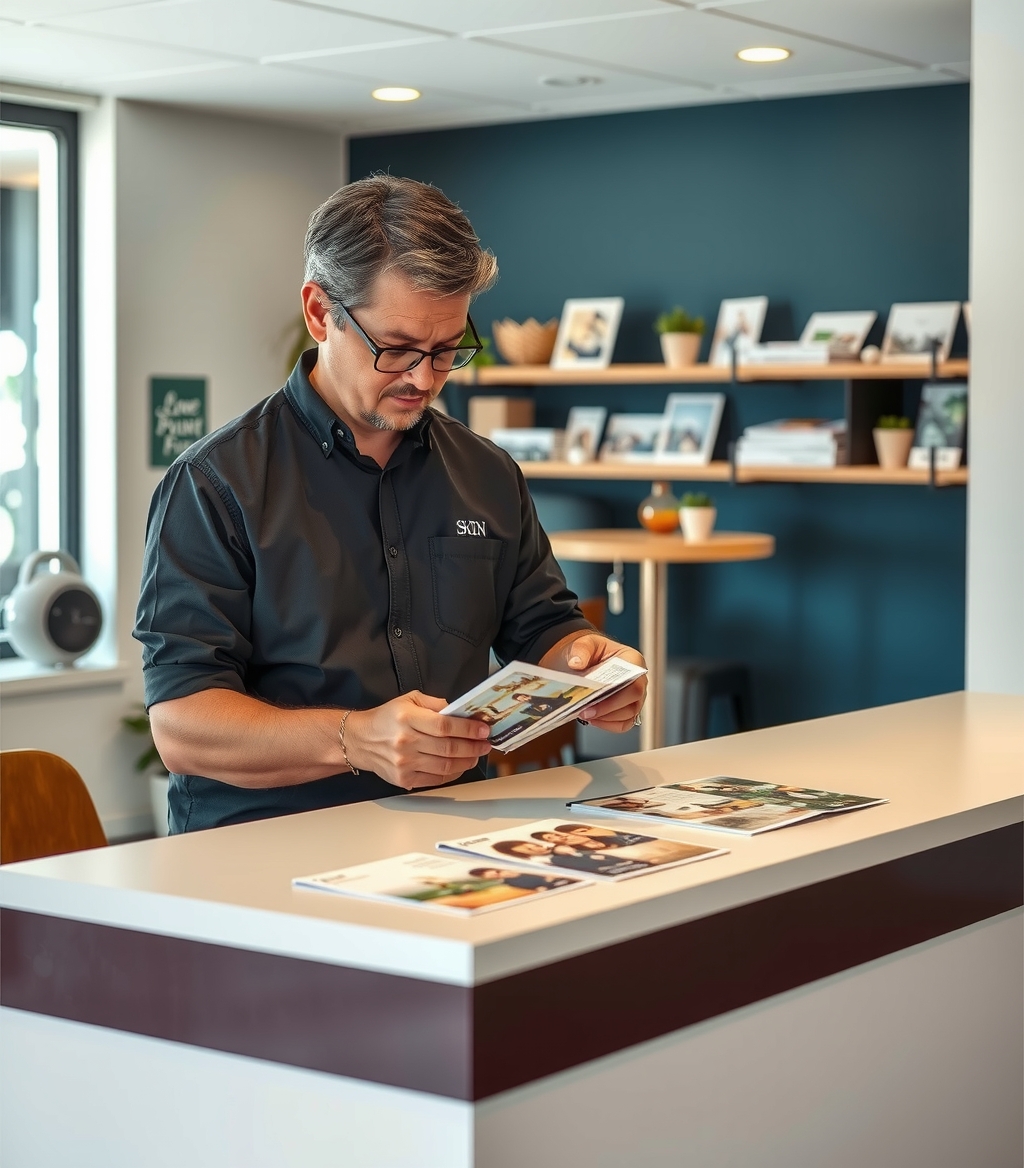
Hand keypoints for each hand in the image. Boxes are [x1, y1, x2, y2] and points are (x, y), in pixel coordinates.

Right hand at [345, 691, 491, 790]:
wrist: (360, 741)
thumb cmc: (386, 718)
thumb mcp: (409, 700)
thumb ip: (436, 704)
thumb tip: (462, 711)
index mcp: (407, 718)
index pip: (445, 726)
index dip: (468, 729)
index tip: (483, 729)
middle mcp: (405, 741)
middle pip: (449, 747)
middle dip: (473, 746)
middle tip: (486, 743)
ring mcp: (404, 763)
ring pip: (446, 766)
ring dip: (467, 761)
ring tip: (476, 754)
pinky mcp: (404, 779)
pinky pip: (436, 779)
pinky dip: (453, 774)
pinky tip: (461, 766)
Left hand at [541, 633, 646, 733]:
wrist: (585, 658)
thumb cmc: (590, 650)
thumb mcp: (584, 643)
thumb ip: (580, 650)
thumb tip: (576, 663)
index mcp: (633, 662)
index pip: (633, 683)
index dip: (615, 696)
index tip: (594, 699)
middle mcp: (638, 680)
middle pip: (632, 701)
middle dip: (608, 709)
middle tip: (585, 712)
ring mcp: (635, 697)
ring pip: (628, 715)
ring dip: (606, 719)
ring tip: (585, 714)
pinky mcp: (626, 709)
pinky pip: (623, 724)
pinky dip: (608, 725)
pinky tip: (592, 719)